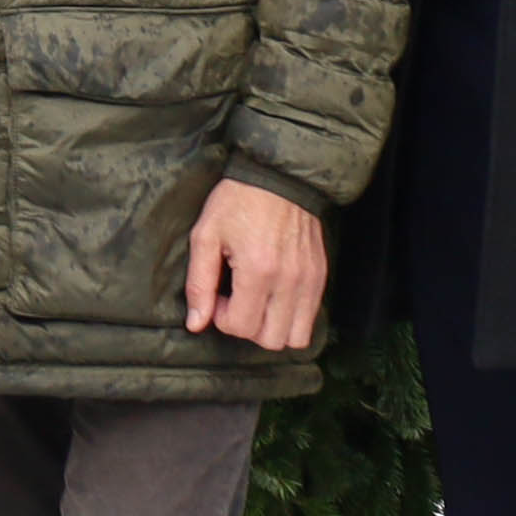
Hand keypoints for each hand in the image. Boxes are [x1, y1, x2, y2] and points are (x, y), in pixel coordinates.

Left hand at [185, 181, 329, 354]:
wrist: (279, 176)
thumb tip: (196, 323)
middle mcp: (289, 280)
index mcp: (258, 270)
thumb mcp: (206, 235)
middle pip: (271, 340)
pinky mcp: (320, 275)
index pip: (242, 327)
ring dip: (272, 328)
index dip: (223, 319)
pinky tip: (274, 295)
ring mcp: (309, 279)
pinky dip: (291, 317)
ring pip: (296, 336)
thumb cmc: (238, 201)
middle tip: (237, 301)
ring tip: (257, 303)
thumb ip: (199, 284)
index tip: (219, 296)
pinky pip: (311, 317)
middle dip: (248, 328)